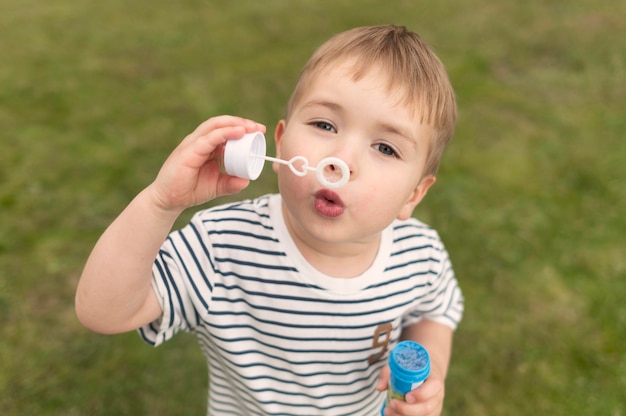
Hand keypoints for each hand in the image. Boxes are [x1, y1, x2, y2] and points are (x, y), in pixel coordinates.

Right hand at [149, 115, 265, 211]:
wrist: (169, 200)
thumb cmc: (190, 190)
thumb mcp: (217, 187)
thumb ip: (231, 183)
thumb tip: (246, 181)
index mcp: (207, 147)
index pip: (225, 130)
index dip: (242, 128)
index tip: (259, 131)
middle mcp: (199, 141)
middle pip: (221, 123)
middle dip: (241, 122)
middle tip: (258, 127)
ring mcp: (193, 144)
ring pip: (214, 126)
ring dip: (234, 124)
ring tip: (250, 127)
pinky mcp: (188, 151)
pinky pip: (208, 139)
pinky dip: (224, 133)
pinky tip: (238, 133)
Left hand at [377, 365, 444, 415]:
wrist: (426, 373)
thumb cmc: (412, 368)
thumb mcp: (400, 365)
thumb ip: (388, 373)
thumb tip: (379, 388)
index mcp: (434, 379)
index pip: (433, 387)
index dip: (421, 394)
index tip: (406, 396)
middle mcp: (437, 395)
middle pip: (427, 407)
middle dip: (407, 409)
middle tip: (391, 404)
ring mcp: (435, 407)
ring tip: (388, 411)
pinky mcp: (431, 414)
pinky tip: (394, 415)